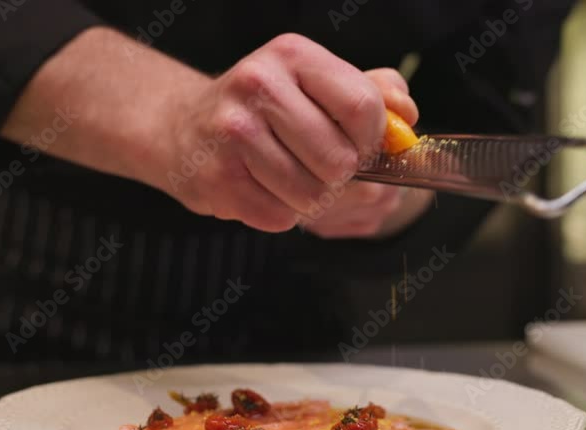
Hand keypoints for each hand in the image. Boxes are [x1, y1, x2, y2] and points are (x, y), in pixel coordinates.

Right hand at [3, 30, 432, 234]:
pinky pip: (279, 217)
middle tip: (321, 168)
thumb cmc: (260, 109)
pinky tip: (261, 189)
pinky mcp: (216, 177)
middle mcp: (259, 86)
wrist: (179, 128)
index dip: (372, 140)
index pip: (363, 107)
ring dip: (309, 199)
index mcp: (293, 56)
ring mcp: (233, 133)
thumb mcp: (313, 82)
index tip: (360, 146)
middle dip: (340, 175)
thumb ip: (371, 93)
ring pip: (311, 194)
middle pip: (339, 159)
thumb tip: (407, 120)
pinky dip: (279, 214)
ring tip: (288, 179)